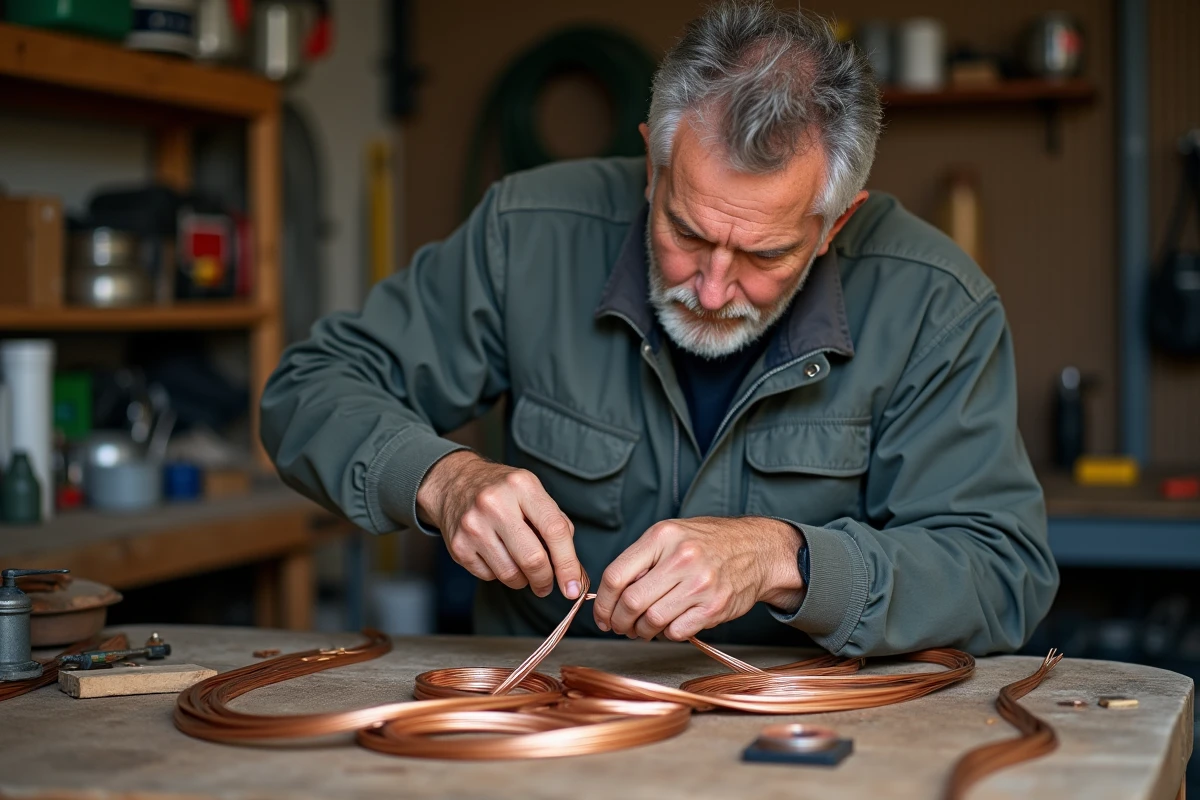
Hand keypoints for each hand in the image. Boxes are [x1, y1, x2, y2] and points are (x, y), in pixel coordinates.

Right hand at [417, 451, 581, 598]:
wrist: (454, 483)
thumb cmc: (503, 492)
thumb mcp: (533, 493)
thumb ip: (556, 525)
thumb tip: (574, 572)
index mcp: (522, 486)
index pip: (554, 530)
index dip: (568, 564)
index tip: (574, 587)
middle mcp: (494, 503)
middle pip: (532, 559)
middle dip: (545, 580)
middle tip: (547, 585)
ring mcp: (473, 525)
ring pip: (510, 574)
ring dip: (523, 580)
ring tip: (522, 569)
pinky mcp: (458, 545)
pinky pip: (489, 577)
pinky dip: (499, 574)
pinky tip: (498, 557)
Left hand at [592, 516, 804, 639]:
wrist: (757, 549)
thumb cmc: (707, 543)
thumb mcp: (671, 536)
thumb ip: (641, 560)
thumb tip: (610, 596)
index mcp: (663, 537)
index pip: (616, 576)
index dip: (602, 603)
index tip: (602, 615)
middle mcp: (682, 558)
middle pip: (631, 602)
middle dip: (619, 621)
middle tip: (619, 626)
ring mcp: (700, 584)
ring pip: (652, 621)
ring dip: (641, 631)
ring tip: (642, 627)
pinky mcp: (714, 607)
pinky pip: (676, 632)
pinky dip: (666, 634)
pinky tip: (668, 625)